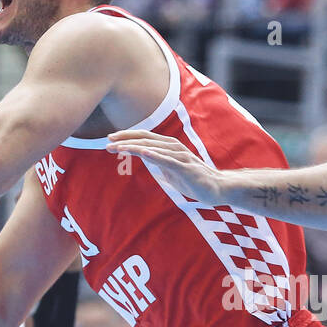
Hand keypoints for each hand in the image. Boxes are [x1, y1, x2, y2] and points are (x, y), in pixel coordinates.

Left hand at [106, 130, 223, 203]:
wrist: (218, 189)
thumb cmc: (196, 181)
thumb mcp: (172, 171)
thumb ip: (160, 164)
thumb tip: (148, 161)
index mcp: (169, 148)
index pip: (145, 138)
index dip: (127, 137)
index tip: (110, 140)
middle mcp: (174, 148)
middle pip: (146, 139)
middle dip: (126, 140)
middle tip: (108, 142)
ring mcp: (181, 157)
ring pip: (154, 148)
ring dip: (135, 147)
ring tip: (119, 147)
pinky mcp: (187, 168)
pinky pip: (168, 160)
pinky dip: (155, 156)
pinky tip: (143, 153)